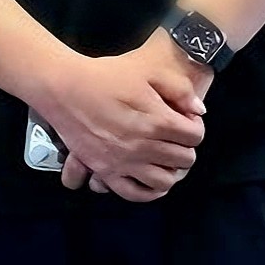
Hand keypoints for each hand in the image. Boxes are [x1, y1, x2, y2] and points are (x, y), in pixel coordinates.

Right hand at [39, 33, 208, 201]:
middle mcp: (142, 146)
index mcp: (157, 120)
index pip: (195, 136)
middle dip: (186, 148)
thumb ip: (180, 89)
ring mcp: (122, 162)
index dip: (196, 127)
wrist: (64, 88)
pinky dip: (148, 191)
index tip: (187, 121)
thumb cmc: (107, 76)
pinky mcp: (104, 171)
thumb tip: (200, 111)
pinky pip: (133, 193)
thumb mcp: (149, 71)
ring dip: (171, 171)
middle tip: (178, 139)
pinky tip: (152, 179)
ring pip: (164, 181)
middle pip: (184, 160)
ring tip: (166, 158)